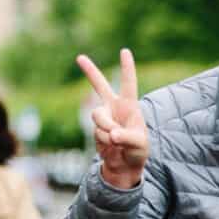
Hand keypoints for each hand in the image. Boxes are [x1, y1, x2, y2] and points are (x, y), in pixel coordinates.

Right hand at [76, 49, 147, 188]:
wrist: (124, 167)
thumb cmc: (137, 151)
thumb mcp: (139, 144)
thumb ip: (126, 137)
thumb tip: (111, 134)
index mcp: (129, 105)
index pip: (128, 83)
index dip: (127, 67)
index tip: (125, 51)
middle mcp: (114, 108)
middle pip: (99, 86)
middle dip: (90, 71)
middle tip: (79, 57)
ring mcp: (103, 118)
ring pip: (98, 118)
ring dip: (107, 131)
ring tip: (117, 142)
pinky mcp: (95, 130)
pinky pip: (97, 133)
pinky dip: (104, 142)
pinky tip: (111, 148)